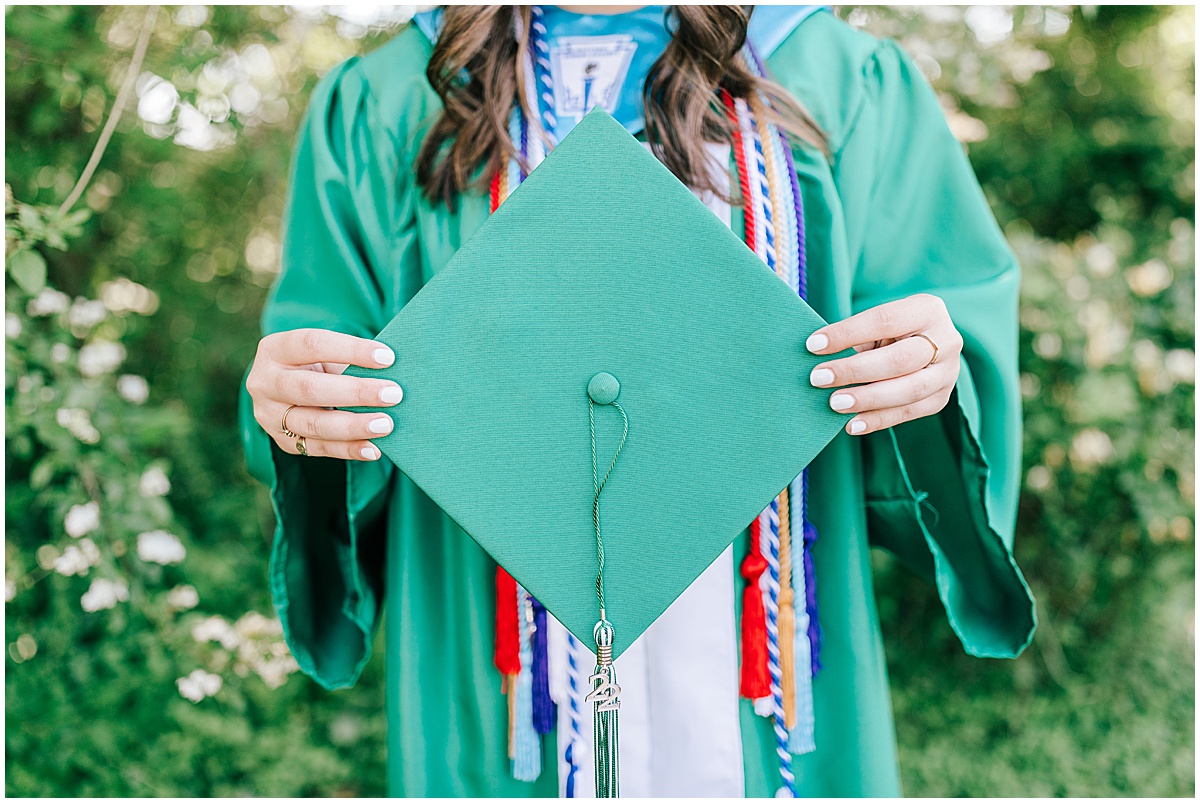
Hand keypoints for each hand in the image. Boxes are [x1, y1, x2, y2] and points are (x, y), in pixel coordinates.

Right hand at [246, 328, 402, 460]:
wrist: (286, 391)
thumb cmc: (315, 365)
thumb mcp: (323, 354)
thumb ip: (349, 360)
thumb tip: (395, 371)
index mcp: (274, 349)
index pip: (312, 345)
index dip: (350, 350)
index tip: (388, 357)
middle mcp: (265, 383)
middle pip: (310, 389)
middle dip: (356, 392)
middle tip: (393, 394)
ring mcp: (270, 416)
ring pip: (313, 424)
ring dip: (354, 426)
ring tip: (386, 424)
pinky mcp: (283, 442)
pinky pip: (319, 449)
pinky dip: (349, 449)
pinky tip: (374, 449)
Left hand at [805, 293, 962, 435]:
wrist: (924, 345)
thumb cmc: (890, 332)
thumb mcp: (878, 324)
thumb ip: (855, 336)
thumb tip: (816, 354)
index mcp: (927, 310)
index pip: (884, 320)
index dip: (847, 333)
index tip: (813, 345)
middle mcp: (946, 340)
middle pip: (899, 359)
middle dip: (855, 370)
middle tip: (819, 378)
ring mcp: (948, 373)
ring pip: (909, 390)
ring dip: (868, 399)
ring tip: (835, 403)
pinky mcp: (941, 398)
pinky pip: (910, 413)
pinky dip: (878, 420)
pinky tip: (852, 424)